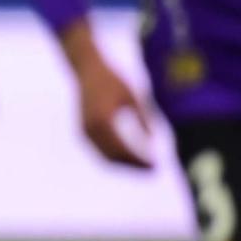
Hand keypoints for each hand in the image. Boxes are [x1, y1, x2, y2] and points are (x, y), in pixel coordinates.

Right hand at [75, 54, 153, 170]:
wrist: (87, 70)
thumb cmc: (112, 79)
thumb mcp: (133, 97)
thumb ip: (143, 119)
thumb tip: (154, 141)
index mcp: (103, 120)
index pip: (122, 149)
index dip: (139, 160)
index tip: (156, 165)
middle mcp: (91, 128)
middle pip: (113, 157)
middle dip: (133, 166)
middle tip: (153, 170)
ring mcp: (85, 130)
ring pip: (105, 156)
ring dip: (124, 164)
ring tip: (144, 166)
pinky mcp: (84, 130)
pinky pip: (101, 150)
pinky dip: (116, 156)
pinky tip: (130, 157)